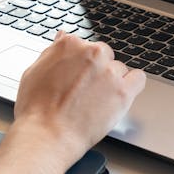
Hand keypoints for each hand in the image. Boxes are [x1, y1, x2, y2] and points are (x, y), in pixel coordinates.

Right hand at [10, 33, 145, 163]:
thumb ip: (53, 52)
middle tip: (85, 90)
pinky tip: (120, 96)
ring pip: (119, 69)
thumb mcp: (34, 71)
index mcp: (70, 45)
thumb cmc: (37, 109)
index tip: (77, 77)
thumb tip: (62, 37)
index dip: (80, 64)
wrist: (48, 135)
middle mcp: (92, 53)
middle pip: (103, 55)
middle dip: (97, 70)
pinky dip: (132, 86)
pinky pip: (139, 79)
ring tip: (97, 101)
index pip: (84, 47)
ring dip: (112, 81)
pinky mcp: (123, 91)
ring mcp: (109, 72)